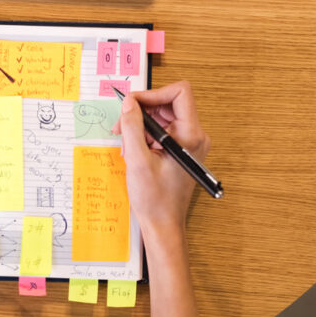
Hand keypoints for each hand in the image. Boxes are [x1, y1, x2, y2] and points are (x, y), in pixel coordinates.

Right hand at [112, 80, 209, 241]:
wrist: (163, 224)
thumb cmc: (155, 199)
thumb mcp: (137, 159)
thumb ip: (132, 127)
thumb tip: (128, 103)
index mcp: (190, 135)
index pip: (179, 92)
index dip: (153, 93)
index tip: (133, 104)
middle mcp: (194, 135)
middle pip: (168, 102)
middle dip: (141, 111)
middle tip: (121, 125)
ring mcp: (188, 142)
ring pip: (162, 115)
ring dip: (140, 125)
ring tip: (126, 144)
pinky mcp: (180, 148)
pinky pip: (161, 129)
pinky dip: (144, 135)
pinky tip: (134, 151)